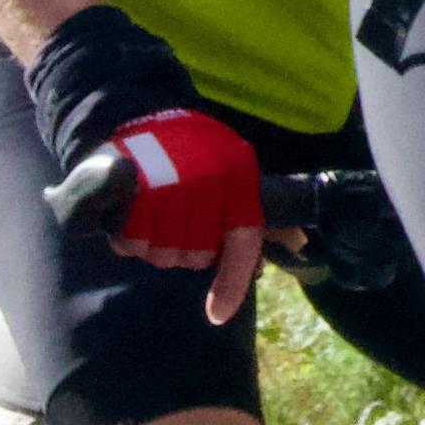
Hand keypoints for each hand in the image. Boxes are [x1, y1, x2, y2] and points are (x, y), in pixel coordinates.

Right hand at [23, 3, 261, 320]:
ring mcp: (171, 186)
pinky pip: (131, 241)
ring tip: (147, 211)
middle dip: (178, 248)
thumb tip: (298, 241)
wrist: (131, 109)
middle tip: (167, 220)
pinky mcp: (134, 190)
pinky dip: (126, 235)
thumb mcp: (230, 169)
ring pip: (161, 253)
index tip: (217, 315)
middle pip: (193, 255)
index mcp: (237, 179)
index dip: (231, 282)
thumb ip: (259, 210)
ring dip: (150, 242)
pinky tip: (128, 210)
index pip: (243, 241)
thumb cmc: (187, 148)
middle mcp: (209, 183)